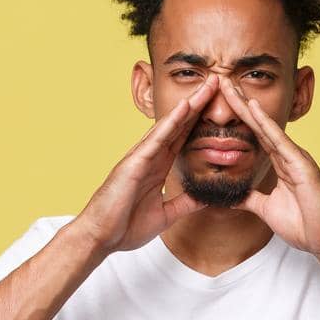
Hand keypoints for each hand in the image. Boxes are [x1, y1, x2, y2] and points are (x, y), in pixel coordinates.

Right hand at [75, 74, 220, 255]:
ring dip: (189, 106)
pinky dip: (171, 123)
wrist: (101, 237)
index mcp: (157, 168)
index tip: (218, 107)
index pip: (183, 138)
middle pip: (179, 125)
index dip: (200, 121)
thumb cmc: (124, 226)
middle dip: (198, 104)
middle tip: (218, 82)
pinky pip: (156, 140)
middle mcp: (150, 158)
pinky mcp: (134, 163)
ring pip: (169, 126)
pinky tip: (185, 108)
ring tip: (207, 87)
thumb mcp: (165, 215)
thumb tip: (205, 199)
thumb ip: (184, 204)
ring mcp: (141, 158)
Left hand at [219, 80, 319, 261]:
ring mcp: (296, 158)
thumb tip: (231, 196)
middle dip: (240, 102)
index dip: (238, 117)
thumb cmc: (305, 224)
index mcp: (281, 163)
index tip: (220, 101)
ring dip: (248, 106)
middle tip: (220, 80)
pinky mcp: (303, 165)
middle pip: (259, 124)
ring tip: (230, 86)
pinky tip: (254, 109)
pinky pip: (280, 142)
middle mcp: (288, 155)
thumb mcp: (267, 210)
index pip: (254, 135)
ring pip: (267, 127)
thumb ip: (250, 199)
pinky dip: (266, 124)